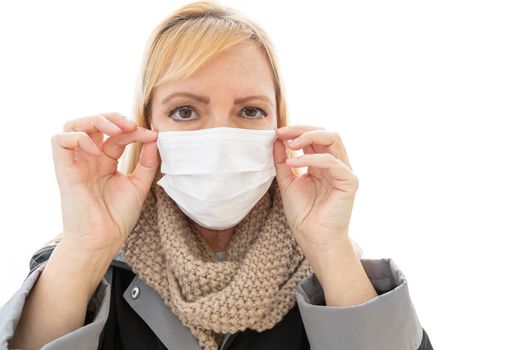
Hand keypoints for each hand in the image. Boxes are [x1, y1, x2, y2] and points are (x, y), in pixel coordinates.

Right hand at [51, 112, 158, 257]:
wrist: (103, 239)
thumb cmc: (118, 217)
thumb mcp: (139, 185)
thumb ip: (147, 162)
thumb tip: (154, 138)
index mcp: (106, 161)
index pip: (117, 135)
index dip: (134, 131)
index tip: (152, 136)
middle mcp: (90, 159)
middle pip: (92, 123)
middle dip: (112, 117)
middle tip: (131, 126)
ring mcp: (76, 163)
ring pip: (73, 125)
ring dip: (94, 121)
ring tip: (115, 130)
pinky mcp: (64, 170)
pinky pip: (59, 141)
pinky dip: (78, 138)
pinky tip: (97, 150)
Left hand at [273, 125, 358, 253]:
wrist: (313, 239)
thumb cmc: (303, 215)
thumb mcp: (287, 182)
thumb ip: (282, 161)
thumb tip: (276, 139)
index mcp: (322, 164)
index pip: (313, 138)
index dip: (296, 131)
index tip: (276, 132)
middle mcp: (335, 164)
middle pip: (325, 133)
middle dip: (302, 129)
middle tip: (282, 133)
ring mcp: (344, 172)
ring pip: (333, 139)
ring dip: (309, 136)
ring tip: (291, 143)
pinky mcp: (349, 181)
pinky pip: (332, 161)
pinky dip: (311, 158)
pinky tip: (294, 162)